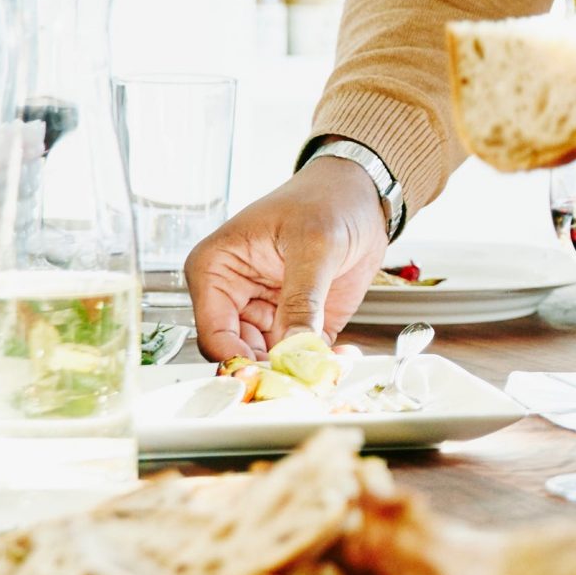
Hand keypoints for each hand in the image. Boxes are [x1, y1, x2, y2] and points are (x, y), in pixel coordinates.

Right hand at [182, 155, 389, 361]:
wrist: (363, 196)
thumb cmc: (326, 200)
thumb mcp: (313, 244)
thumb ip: (302, 298)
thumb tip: (294, 346)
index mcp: (216, 270)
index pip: (213, 334)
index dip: (237, 361)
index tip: (267, 375)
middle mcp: (235, 298)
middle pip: (239, 354)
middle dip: (271, 371)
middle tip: (301, 378)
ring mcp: (267, 313)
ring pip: (271, 361)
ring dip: (299, 370)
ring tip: (327, 367)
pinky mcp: (299, 323)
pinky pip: (303, 355)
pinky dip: (321, 363)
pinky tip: (341, 359)